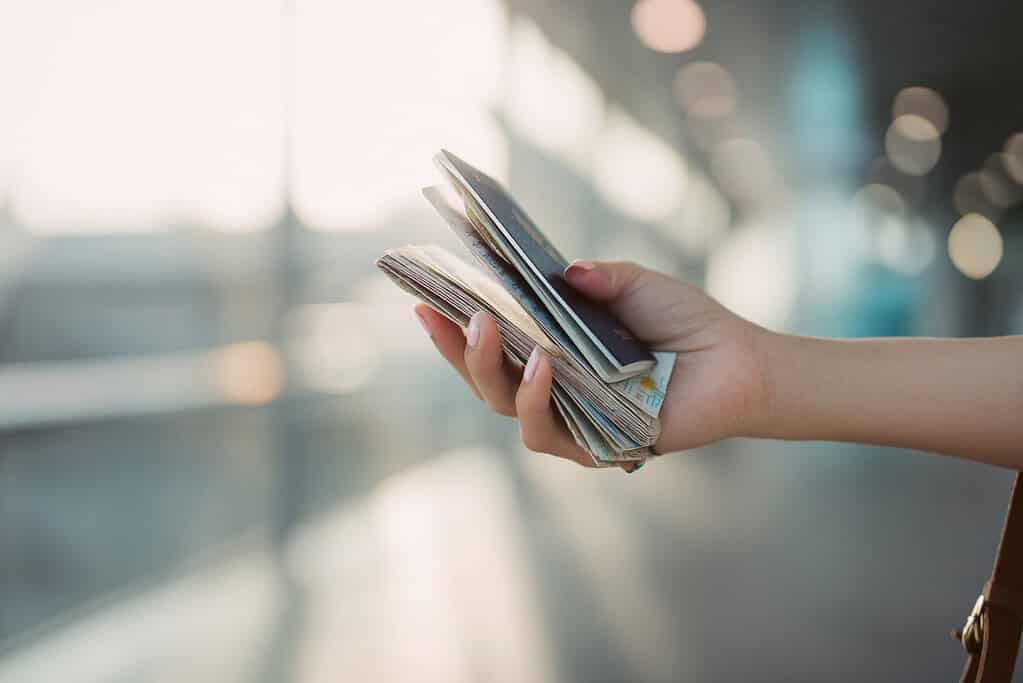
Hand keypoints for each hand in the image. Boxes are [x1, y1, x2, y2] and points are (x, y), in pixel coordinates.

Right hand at [414, 260, 769, 465]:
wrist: (736, 363)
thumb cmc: (686, 324)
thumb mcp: (637, 285)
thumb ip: (599, 277)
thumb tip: (564, 270)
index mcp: (554, 349)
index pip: (493, 343)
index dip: (455, 327)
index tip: (425, 298)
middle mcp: (554, 387)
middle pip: (487, 379)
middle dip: (457, 349)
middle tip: (444, 313)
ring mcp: (570, 417)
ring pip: (506, 406)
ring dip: (488, 370)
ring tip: (486, 330)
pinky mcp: (593, 445)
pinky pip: (548, 431)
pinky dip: (537, 400)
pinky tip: (541, 367)